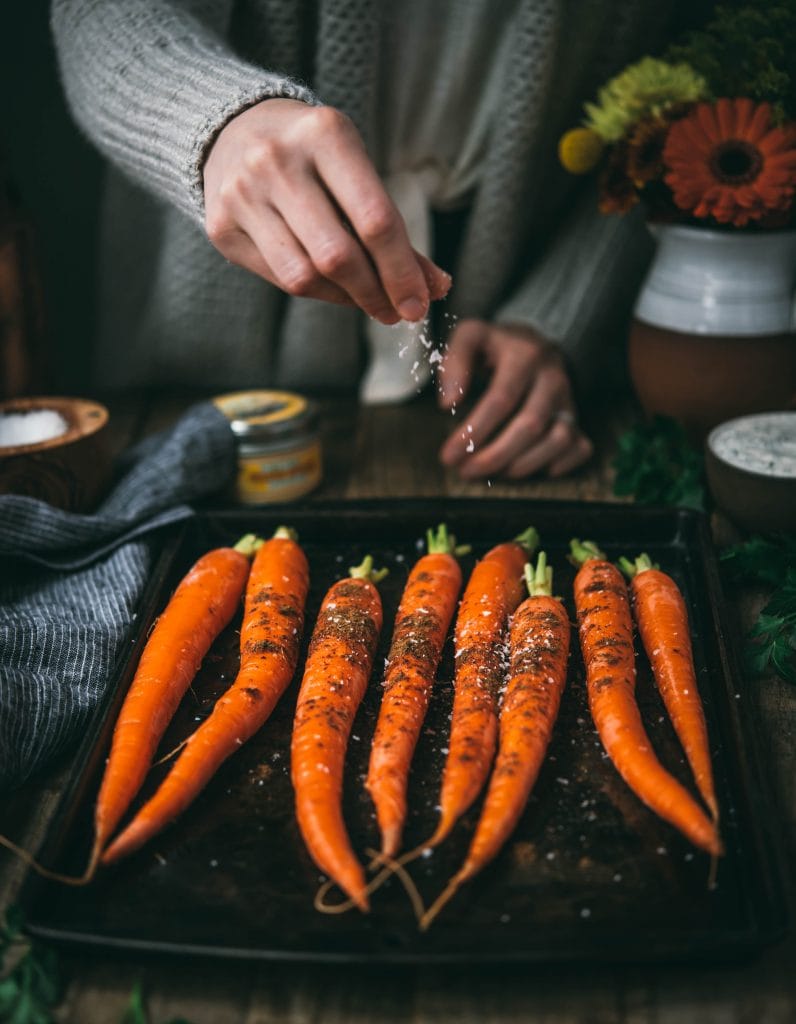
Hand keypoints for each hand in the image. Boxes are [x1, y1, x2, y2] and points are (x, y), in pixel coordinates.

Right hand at [203, 98, 450, 322]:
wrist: (234, 130)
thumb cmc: (315, 158)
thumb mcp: (356, 172)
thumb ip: (393, 230)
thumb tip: (435, 288)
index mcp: (324, 134)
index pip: (375, 219)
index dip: (402, 271)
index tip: (420, 303)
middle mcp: (276, 160)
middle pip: (338, 255)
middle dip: (376, 293)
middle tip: (397, 312)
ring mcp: (242, 193)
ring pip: (305, 275)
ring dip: (346, 299)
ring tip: (369, 302)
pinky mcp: (221, 225)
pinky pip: (280, 278)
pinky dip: (316, 291)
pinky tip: (333, 288)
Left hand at [437, 320, 592, 478]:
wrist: (534, 342)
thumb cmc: (495, 346)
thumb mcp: (470, 337)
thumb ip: (454, 363)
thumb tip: (449, 404)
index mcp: (525, 355)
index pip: (501, 399)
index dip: (474, 431)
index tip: (450, 455)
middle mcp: (552, 378)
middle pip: (531, 425)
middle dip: (495, 455)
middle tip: (466, 471)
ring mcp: (568, 400)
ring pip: (560, 439)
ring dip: (524, 464)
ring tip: (493, 473)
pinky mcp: (576, 417)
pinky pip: (580, 447)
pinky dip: (560, 465)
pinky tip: (530, 470)